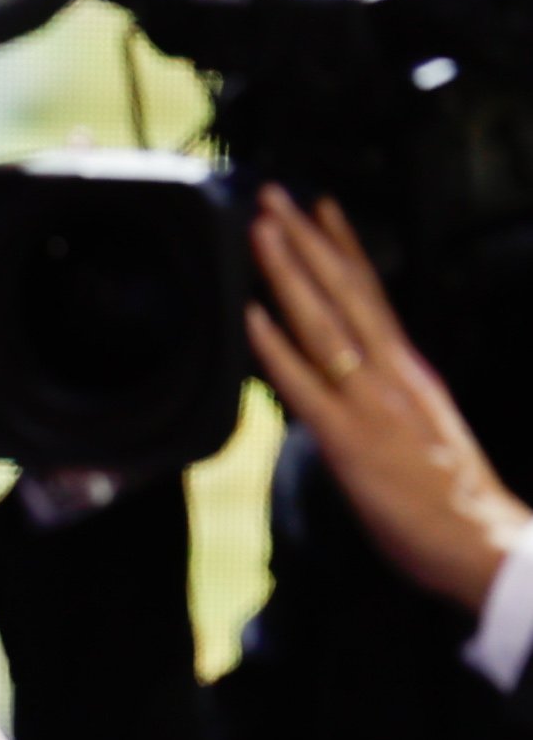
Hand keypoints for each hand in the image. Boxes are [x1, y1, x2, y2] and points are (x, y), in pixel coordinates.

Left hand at [245, 185, 528, 611]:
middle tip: (272, 194)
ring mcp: (372, 403)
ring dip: (287, 273)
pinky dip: (277, 348)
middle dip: (306, 240)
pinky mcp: (351, 441)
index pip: (372, 296)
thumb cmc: (452, 503)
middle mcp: (393, 375)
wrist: (485, 545)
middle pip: (346, 292)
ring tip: (260, 229)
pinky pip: (307, 386)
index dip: (343, 248)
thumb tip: (343, 394)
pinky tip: (252, 315)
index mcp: (409, 373)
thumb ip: (382, 405)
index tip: (320, 206)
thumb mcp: (416, 434)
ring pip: (324, 323)